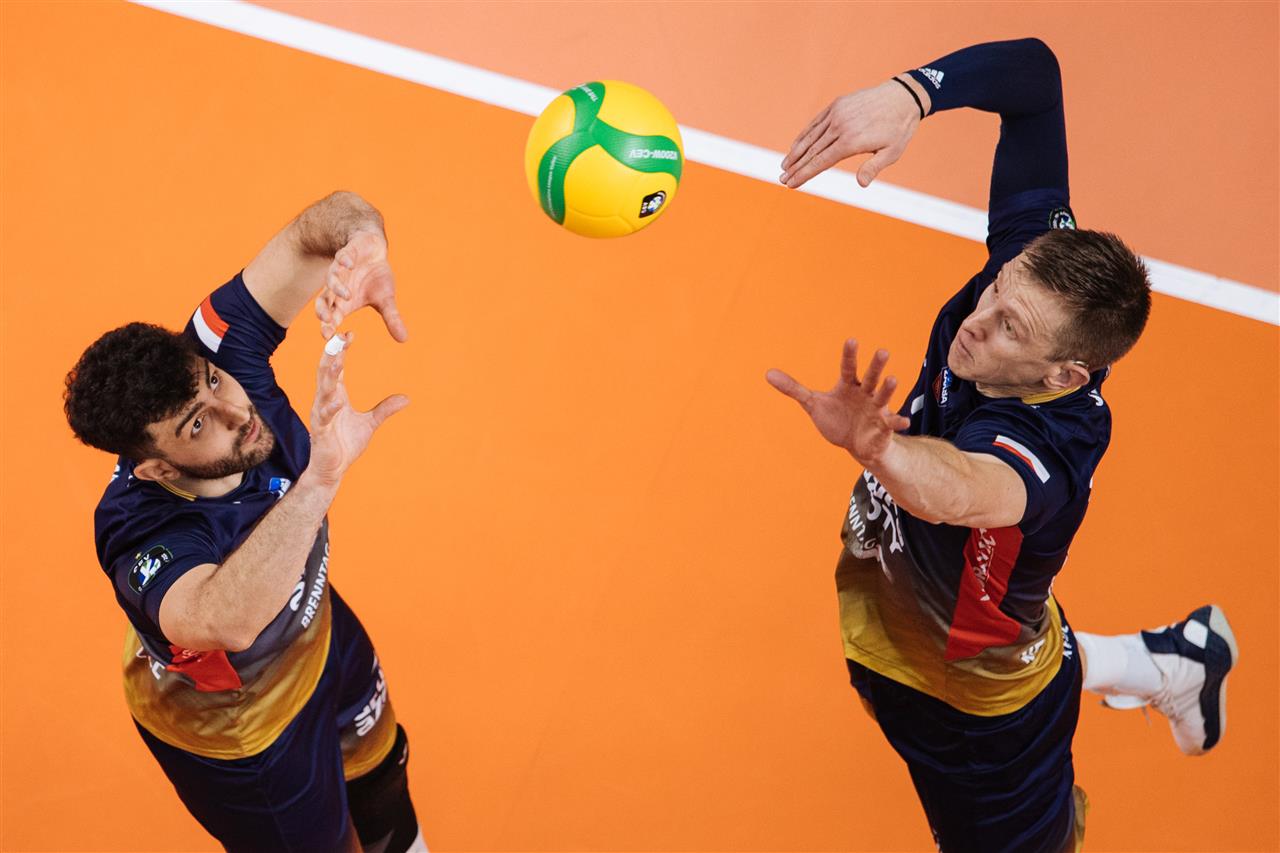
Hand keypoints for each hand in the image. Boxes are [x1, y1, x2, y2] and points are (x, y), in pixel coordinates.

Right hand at [305, 332, 409, 487]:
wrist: (331, 469)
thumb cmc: (345, 444)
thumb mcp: (370, 424)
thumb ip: (384, 409)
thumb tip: (406, 398)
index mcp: (335, 396)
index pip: (336, 368)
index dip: (341, 351)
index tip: (350, 333)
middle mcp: (325, 401)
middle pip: (326, 372)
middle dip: (332, 354)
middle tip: (337, 335)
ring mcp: (321, 416)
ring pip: (323, 391)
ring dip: (329, 375)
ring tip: (337, 360)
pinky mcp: (320, 432)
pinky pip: (324, 418)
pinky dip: (330, 409)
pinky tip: (337, 401)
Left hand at [315, 231, 408, 341]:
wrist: (373, 249)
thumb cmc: (377, 278)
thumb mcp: (386, 300)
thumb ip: (391, 318)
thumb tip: (404, 339)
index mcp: (343, 303)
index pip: (332, 320)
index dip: (330, 329)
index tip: (336, 340)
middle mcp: (337, 289)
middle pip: (324, 302)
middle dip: (324, 312)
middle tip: (327, 322)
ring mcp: (340, 271)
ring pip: (331, 280)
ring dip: (337, 287)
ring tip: (347, 295)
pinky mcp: (346, 254)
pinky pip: (342, 257)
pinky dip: (344, 261)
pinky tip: (349, 264)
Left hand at [767, 339, 909, 463]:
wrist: (855, 444)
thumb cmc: (837, 419)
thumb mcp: (813, 404)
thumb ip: (793, 389)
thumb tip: (767, 373)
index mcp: (848, 386)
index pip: (847, 368)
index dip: (849, 355)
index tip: (852, 340)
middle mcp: (864, 393)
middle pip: (870, 377)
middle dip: (876, 366)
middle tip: (882, 351)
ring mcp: (875, 409)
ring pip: (882, 396)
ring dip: (887, 389)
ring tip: (893, 379)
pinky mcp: (883, 426)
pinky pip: (891, 422)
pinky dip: (897, 421)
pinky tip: (903, 421)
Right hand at [780, 79, 922, 188]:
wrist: (903, 96)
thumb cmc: (899, 129)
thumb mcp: (892, 152)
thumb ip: (874, 167)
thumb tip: (861, 184)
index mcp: (851, 141)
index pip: (821, 161)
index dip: (804, 174)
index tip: (791, 184)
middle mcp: (840, 126)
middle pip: (812, 151)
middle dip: (795, 167)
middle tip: (782, 179)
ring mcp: (837, 113)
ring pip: (811, 136)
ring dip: (795, 152)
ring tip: (784, 165)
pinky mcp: (837, 105)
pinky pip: (816, 123)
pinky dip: (805, 135)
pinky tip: (796, 145)